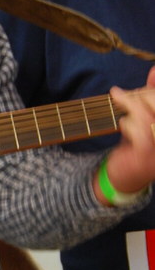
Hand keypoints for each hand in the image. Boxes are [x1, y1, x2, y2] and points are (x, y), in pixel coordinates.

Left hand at [95, 65, 154, 200]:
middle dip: (141, 95)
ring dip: (129, 105)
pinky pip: (137, 128)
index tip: (137, 91)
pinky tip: (121, 124)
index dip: (151, 92)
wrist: (124, 178)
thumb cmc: (137, 144)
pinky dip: (126, 122)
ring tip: (118, 104)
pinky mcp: (146, 155)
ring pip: (146, 114)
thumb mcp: (146, 117)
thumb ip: (151, 95)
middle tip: (123, 96)